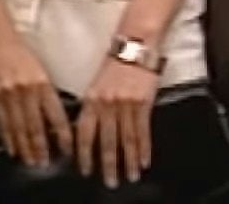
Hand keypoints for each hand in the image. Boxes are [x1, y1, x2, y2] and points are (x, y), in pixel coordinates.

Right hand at [0, 27, 71, 167]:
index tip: (66, 151)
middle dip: (41, 148)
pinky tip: (11, 148)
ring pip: (19, 127)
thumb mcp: (37, 67)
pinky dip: (7, 137)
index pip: (56, 115)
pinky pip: (2, 120)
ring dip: (24, 147)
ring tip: (29, 162)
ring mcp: (10, 93)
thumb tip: (49, 114)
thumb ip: (43, 89)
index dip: (62, 135)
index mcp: (43, 83)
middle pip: (36, 126)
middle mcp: (29, 90)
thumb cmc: (16, 48)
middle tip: (43, 164)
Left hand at [75, 57, 158, 188]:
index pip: (83, 131)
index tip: (84, 169)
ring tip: (130, 176)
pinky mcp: (143, 103)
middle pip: (106, 140)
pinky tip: (145, 161)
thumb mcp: (96, 83)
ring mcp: (125, 104)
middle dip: (108, 164)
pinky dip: (144, 149)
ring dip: (129, 161)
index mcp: (91, 98)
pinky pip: (143, 131)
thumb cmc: (115, 64)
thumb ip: (92, 105)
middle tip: (109, 182)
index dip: (83, 152)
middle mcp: (106, 103)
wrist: (135, 46)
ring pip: (126, 139)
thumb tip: (87, 130)